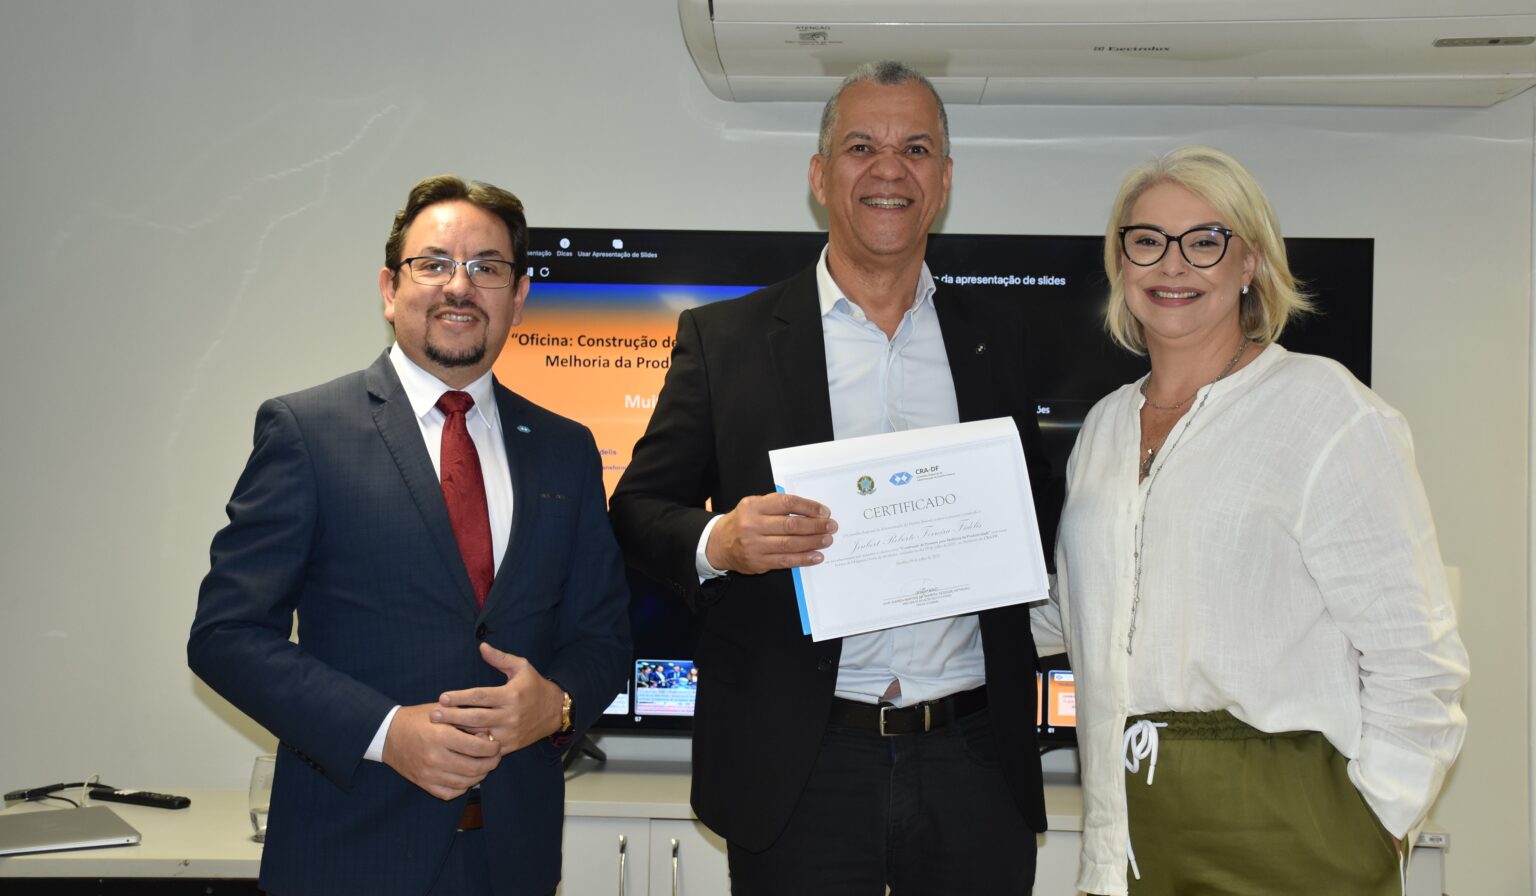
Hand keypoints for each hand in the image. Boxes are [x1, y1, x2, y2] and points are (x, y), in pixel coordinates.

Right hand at [381, 703, 500, 799]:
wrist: (388, 733)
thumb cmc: (419, 719)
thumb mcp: (443, 711)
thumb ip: (467, 719)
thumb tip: (489, 732)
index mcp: (441, 736)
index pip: (478, 748)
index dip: (493, 748)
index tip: (496, 744)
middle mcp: (435, 757)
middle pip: (475, 768)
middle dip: (491, 763)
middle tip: (495, 757)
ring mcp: (428, 773)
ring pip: (465, 782)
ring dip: (480, 775)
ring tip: (483, 765)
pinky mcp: (423, 783)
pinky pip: (450, 793)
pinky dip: (462, 787)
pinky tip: (466, 776)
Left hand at [432, 642, 564, 752]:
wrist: (556, 711)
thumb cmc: (534, 686)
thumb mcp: (521, 667)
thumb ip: (500, 658)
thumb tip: (481, 646)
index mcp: (511, 694)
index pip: (480, 696)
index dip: (459, 697)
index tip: (442, 698)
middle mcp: (510, 714)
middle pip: (475, 717)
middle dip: (452, 716)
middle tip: (433, 715)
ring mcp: (510, 732)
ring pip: (479, 734)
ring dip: (458, 732)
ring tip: (440, 730)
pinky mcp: (510, 746)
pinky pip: (487, 748)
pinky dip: (472, 746)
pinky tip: (457, 743)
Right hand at [705, 492, 835, 574]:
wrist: (719, 544)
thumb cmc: (742, 522)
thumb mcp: (754, 505)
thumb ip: (777, 506)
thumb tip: (811, 511)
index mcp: (753, 506)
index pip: (786, 503)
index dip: (808, 507)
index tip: (824, 511)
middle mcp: (752, 525)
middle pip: (791, 525)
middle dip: (815, 526)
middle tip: (830, 526)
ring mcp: (754, 545)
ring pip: (790, 544)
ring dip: (812, 542)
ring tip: (827, 540)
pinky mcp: (758, 562)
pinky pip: (785, 561)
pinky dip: (803, 559)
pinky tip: (816, 556)